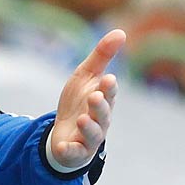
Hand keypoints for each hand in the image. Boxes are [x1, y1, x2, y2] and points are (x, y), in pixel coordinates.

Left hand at [46, 28, 124, 170]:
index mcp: (104, 100)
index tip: (108, 79)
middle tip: (95, 96)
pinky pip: (74, 152)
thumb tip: (121, 32)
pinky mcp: (75, 151)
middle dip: (100, 106)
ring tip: (82, 118)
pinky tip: (63, 146)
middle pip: (103, 114)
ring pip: (93, 134)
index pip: (109, 93)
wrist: (64, 131)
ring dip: (89, 127)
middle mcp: (100, 120)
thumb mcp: (86, 75)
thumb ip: (102, 55)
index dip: (109, 88)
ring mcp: (89, 137)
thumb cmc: (79, 101)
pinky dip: (69, 150)